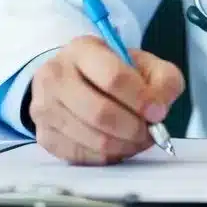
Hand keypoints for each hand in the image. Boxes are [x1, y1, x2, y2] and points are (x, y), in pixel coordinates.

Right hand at [28, 35, 184, 164]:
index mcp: (81, 49)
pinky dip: (108, 156)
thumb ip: (163, 80)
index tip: (158, 112)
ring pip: (93, 139)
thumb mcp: (144, 65)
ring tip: (138, 139)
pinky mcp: (44, 136)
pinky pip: (83, 156)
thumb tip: (158, 110)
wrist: (75, 81)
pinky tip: (118, 145)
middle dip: (134, 128)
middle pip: (100, 112)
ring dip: (125, 145)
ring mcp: (44, 107)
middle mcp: (55, 75)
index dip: (140, 99)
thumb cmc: (113, 72)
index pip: (113, 77)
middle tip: (150, 132)